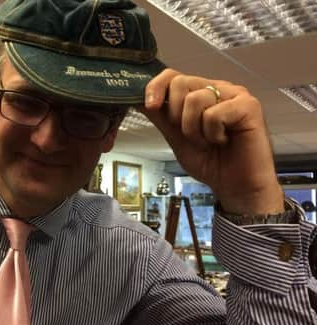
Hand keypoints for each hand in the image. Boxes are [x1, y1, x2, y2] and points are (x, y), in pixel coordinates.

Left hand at [140, 68, 283, 214]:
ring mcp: (235, 95)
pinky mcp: (249, 105)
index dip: (156, 87)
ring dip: (194, 129)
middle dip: (176, 115)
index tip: (150, 106)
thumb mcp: (176, 138)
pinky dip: (212, 134)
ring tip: (209, 142)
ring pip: (195, 99)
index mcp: (201, 93)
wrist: (235, 186)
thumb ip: (161, 117)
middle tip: (191, 136)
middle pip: (180, 82)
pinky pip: (214, 113)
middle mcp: (218, 88)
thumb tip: (138, 100)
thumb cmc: (210, 162)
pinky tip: (223, 141)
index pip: (172, 76)